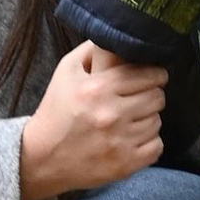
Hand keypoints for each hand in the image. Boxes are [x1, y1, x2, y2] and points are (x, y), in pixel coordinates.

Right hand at [19, 39, 167, 199]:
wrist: (42, 157)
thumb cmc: (56, 110)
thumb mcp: (66, 71)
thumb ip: (92, 49)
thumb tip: (116, 35)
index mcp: (98, 88)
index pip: (149, 75)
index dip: (155, 75)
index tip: (152, 78)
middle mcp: (111, 114)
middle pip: (157, 98)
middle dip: (151, 96)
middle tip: (139, 99)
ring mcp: (119, 142)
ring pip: (157, 122)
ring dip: (147, 119)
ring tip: (131, 120)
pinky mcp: (125, 165)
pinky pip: (157, 147)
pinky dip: (149, 143)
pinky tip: (132, 138)